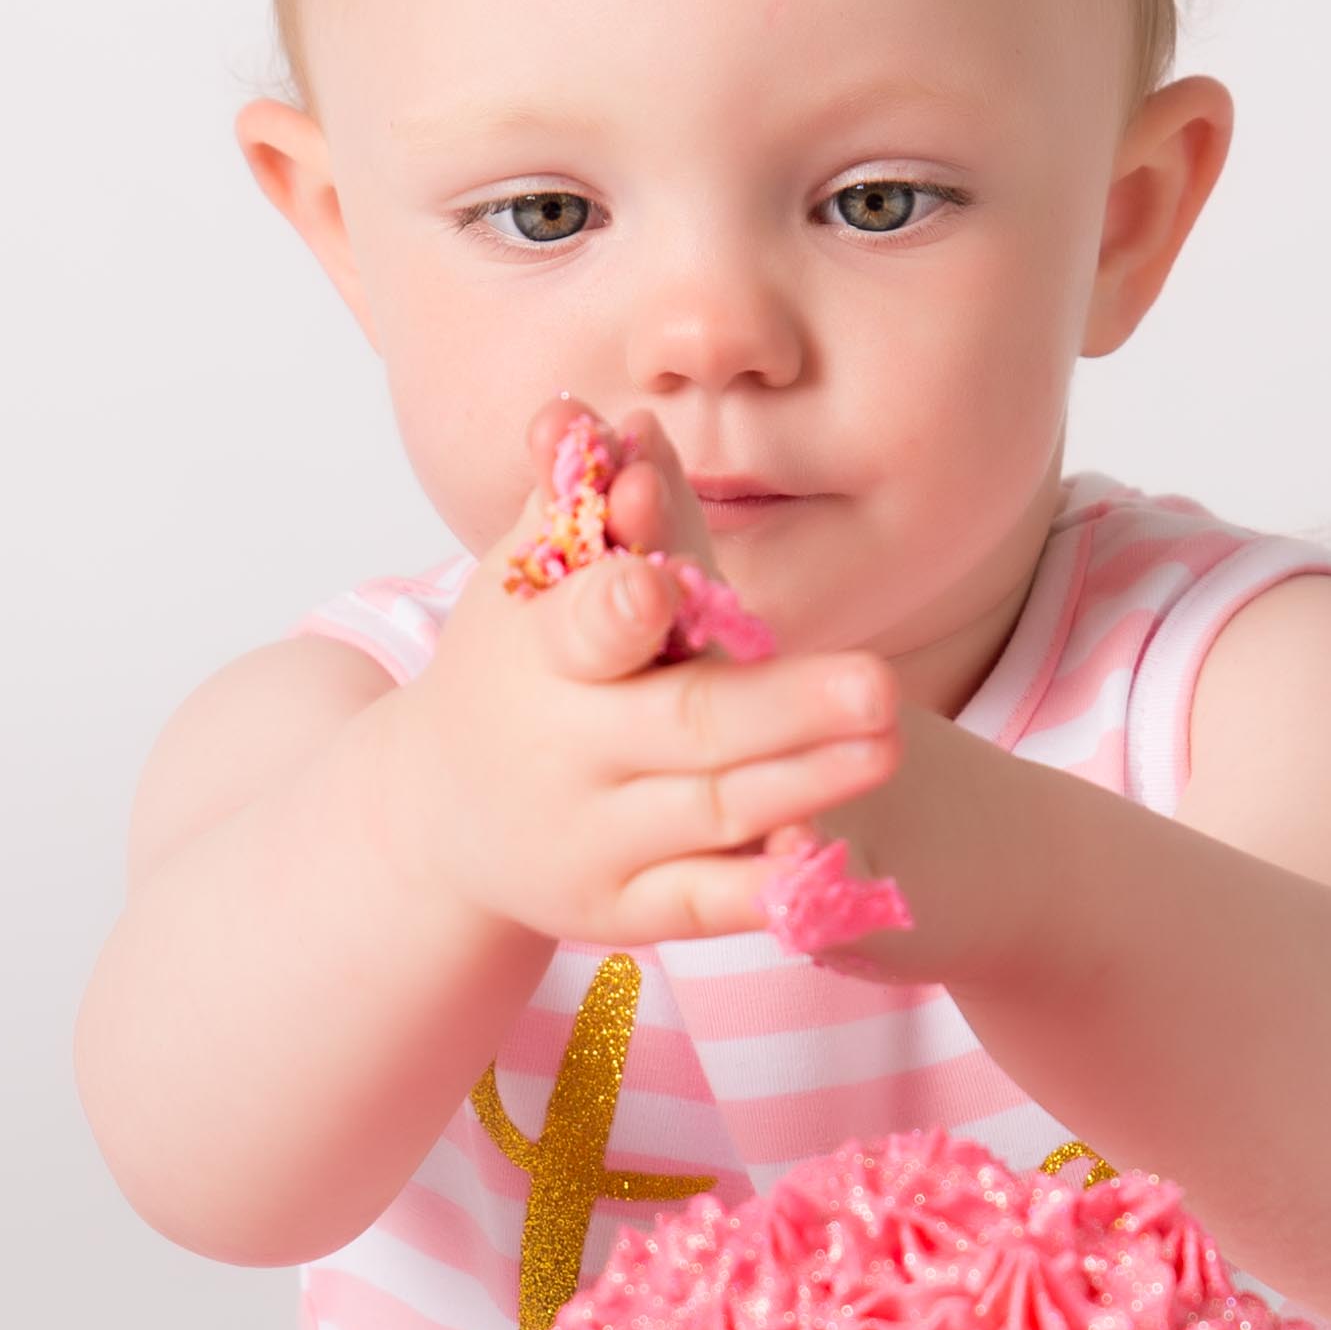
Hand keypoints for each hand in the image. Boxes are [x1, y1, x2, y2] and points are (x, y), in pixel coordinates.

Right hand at [379, 403, 902, 947]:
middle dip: (782, 707)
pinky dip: (765, 888)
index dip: (619, 610)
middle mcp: (561, 754)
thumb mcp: (527, 580)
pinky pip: (704, 904)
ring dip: (806, 782)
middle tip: (879, 684)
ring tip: (889, 744)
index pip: (581, 630)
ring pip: (711, 812)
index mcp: (537, 657)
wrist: (441, 815)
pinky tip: (835, 859)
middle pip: (684, 726)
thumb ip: (579, 501)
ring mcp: (590, 839)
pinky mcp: (621, 909)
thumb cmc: (516, 663)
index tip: (662, 582)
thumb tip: (614, 420)